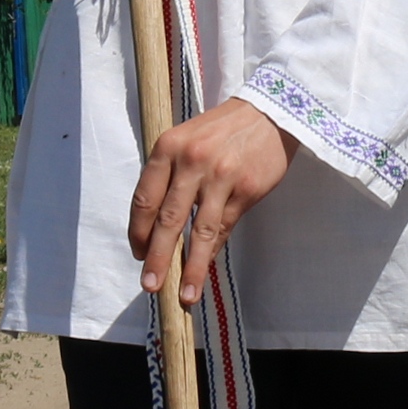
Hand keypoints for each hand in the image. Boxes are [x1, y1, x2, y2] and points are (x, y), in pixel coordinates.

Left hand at [130, 95, 299, 305]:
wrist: (269, 113)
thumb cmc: (222, 130)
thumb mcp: (186, 140)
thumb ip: (170, 177)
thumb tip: (157, 228)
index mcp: (168, 147)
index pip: (144, 198)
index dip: (138, 231)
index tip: (138, 254)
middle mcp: (191, 161)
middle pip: (168, 219)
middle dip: (156, 257)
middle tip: (149, 285)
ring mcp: (220, 176)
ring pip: (200, 231)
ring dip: (190, 267)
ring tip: (184, 295)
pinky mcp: (246, 189)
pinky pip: (225, 227)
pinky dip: (213, 251)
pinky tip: (205, 267)